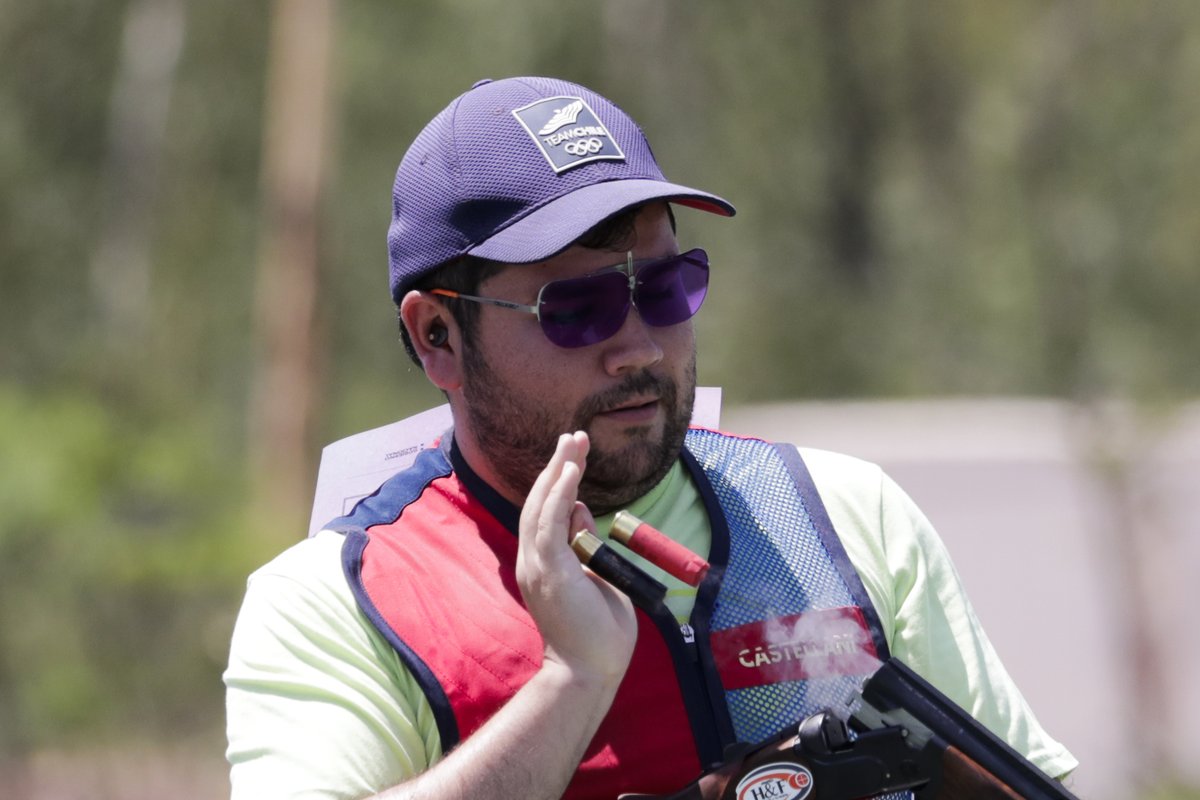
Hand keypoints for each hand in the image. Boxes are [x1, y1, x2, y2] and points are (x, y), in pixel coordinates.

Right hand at [517, 431, 636, 684]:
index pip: (545, 513)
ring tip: (573, 441)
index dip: (557, 482)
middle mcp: (533, 560)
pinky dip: (559, 494)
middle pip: (538, 502)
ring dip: (558, 470)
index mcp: (543, 563)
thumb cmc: (597, 634)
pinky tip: (571, 470)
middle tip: (573, 437)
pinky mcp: (549, 570)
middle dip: (556, 466)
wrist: (587, 672)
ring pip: (541, 506)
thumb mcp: (595, 576)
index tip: (574, 458)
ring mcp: (537, 565)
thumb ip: (584, 544)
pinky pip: (550, 523)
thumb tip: (581, 512)